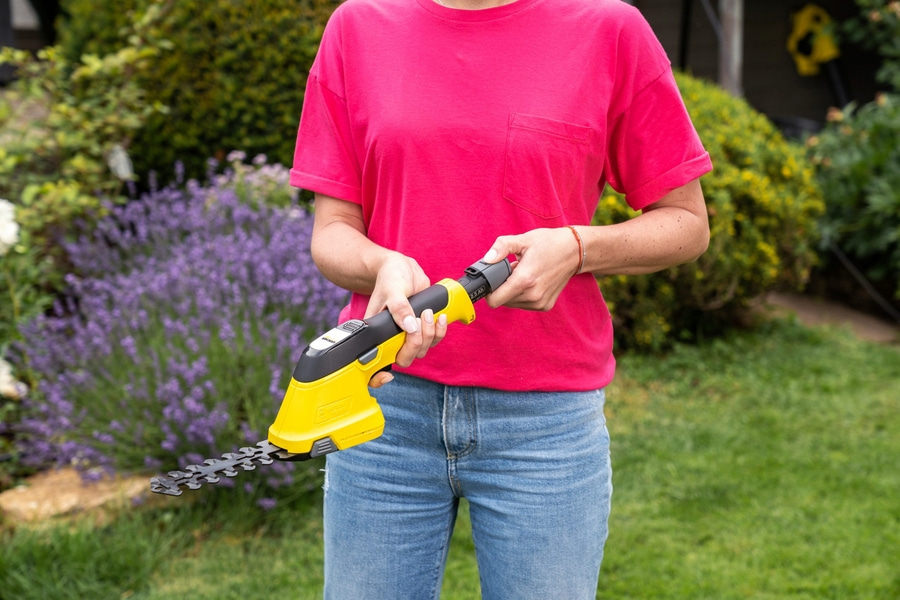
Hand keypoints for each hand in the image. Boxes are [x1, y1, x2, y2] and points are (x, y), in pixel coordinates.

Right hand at [365, 253, 449, 387]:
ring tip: (429, 312)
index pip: (374, 363)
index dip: (377, 376)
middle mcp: (390, 337)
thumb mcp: (393, 290)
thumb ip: (400, 308)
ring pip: (421, 350)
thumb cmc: (390, 277)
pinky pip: (433, 339)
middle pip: (404, 358)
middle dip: (415, 344)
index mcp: (375, 332)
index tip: (387, 375)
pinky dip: (440, 331)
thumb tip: (409, 327)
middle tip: (419, 320)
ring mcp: (407, 334)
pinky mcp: (422, 328)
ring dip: (429, 335)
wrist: (403, 267)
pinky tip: (440, 317)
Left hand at [481, 227, 580, 310]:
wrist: (574, 251)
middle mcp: (533, 295)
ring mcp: (540, 302)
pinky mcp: (546, 305)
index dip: (488, 291)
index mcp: (524, 280)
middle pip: (502, 301)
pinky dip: (522, 294)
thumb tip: (486, 259)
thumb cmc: (548, 243)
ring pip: (513, 304)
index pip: (494, 300)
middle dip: (501, 288)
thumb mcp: (523, 239)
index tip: (491, 280)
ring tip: (522, 274)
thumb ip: (501, 247)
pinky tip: (530, 281)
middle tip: (511, 271)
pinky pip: (524, 304)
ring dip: (512, 292)